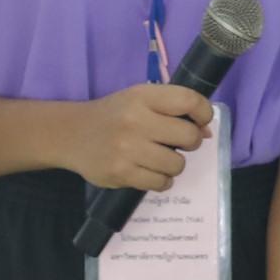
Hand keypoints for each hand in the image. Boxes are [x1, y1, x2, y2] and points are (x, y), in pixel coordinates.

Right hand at [66, 82, 213, 191]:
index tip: (200, 121)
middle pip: (189, 137)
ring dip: (173, 164)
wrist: (71, 134)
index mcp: (142, 96)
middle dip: (190, 142)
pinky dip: (161, 180)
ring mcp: (127, 149)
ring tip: (158, 158)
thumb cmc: (114, 115)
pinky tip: (149, 171)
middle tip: (176, 142)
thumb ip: (173, 110)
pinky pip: (160, 183)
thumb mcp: (139, 100)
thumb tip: (208, 132)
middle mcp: (135, 120)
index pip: (189, 101)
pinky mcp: (120, 173)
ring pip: (177, 164)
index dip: (203, 113)